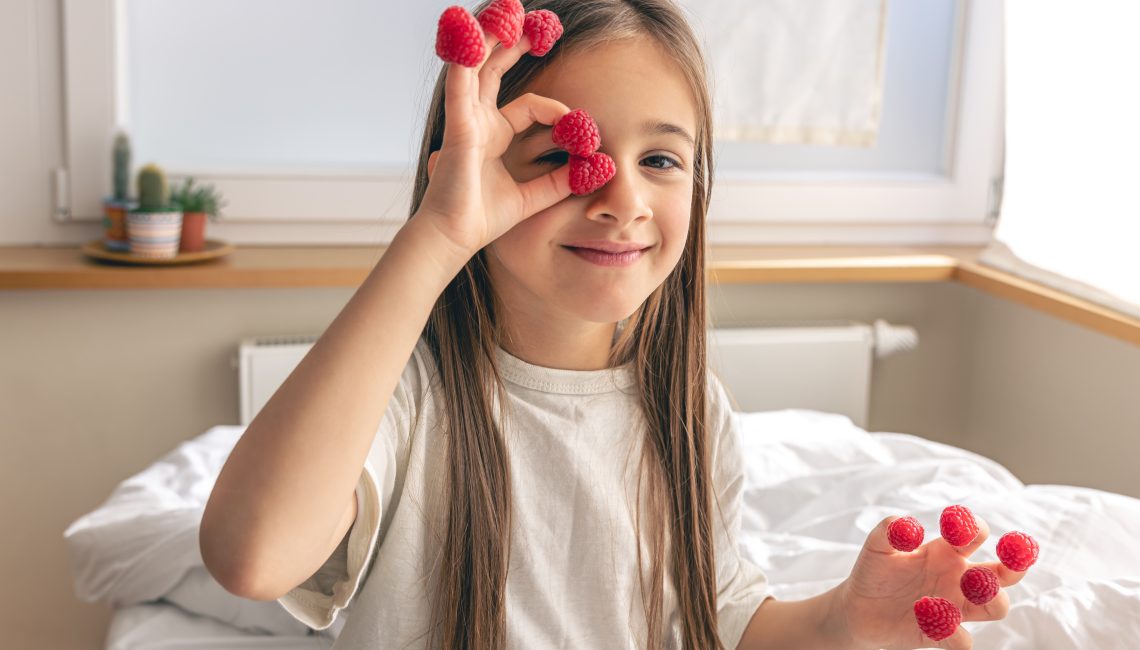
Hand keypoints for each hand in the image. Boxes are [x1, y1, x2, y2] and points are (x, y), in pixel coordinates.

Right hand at [416, 28, 573, 259]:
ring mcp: (465, 119)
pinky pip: (459, 81)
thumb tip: (594, 168)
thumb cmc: (485, 220)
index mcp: (492, 136)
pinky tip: (468, 32)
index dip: (555, 108)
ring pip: (476, 65)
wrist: (456, 236)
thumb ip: (560, 181)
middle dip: (512, 42)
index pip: (527, 104)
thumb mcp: (534, 196)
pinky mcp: (458, 124)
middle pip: (494, 69)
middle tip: (533, 18)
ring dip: (488, 36)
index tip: (578, 124)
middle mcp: (477, 121)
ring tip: (504, 10)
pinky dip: (463, 56)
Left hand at [834, 515, 1026, 649]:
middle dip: (1013, 566)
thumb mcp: (876, 545)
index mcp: (946, 551)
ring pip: (996, 607)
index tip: (961, 529)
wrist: (858, 607)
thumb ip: (890, 529)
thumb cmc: (874, 571)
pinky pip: (963, 639)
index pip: (975, 535)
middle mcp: (958, 578)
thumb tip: (910, 526)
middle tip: (1002, 563)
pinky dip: (955, 633)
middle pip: (1003, 573)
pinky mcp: (942, 634)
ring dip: (992, 600)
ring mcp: (954, 607)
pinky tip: (930, 620)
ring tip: (965, 592)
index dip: (976, 528)